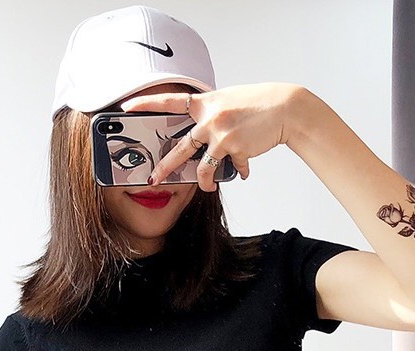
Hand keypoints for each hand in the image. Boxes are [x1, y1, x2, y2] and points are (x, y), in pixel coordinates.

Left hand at [118, 82, 305, 191]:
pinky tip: (243, 171)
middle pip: (179, 147)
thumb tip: (204, 135)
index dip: (147, 104)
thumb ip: (214, 114)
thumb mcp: (231, 100)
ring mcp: (221, 134)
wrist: (286, 108)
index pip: (170, 101)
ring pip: (202, 167)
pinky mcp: (235, 149)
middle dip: (165, 167)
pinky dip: (238, 171)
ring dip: (203, 181)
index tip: (127, 107)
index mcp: (206, 102)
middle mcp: (210, 117)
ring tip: (207, 186)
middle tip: (153, 179)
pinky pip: (230, 168)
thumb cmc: (260, 103)